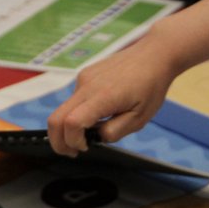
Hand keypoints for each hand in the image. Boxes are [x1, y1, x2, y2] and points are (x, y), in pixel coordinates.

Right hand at [46, 28, 182, 156]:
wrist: (153, 55)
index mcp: (103, 97)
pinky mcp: (84, 75)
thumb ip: (115, 132)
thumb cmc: (150, 86)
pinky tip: (96, 116)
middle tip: (72, 152)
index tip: (85, 147)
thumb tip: (96, 137)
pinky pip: (73, 100)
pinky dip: (77, 114)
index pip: (71, 122)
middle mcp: (87, 85)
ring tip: (89, 133)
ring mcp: (83, 78)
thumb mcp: (139, 119)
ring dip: (69, 128)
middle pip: (55, 119)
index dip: (72, 141)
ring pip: (62, 110)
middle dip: (58, 141)